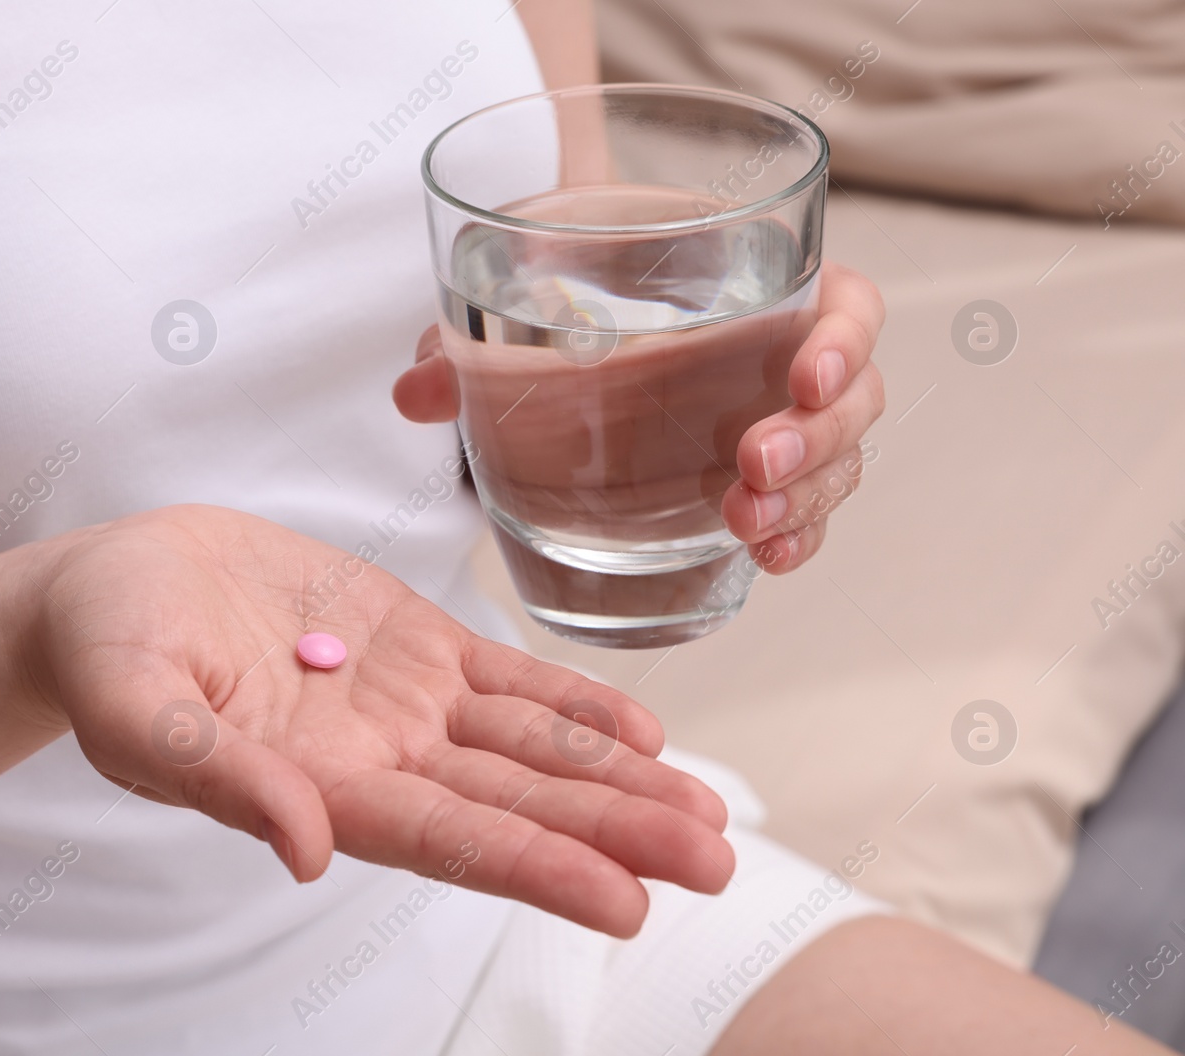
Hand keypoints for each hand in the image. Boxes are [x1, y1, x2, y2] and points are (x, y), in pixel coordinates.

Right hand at [20, 504, 733, 937]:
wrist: (119, 581)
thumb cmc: (107, 649)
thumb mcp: (136, 709)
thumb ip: (218, 776)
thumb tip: (307, 853)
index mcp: (319, 787)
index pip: (449, 840)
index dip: (538, 867)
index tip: (627, 904)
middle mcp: (380, 758)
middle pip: (518, 804)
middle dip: (616, 834)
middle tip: (715, 864)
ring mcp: (404, 701)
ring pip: (531, 746)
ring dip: (618, 779)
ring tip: (707, 812)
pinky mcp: (413, 641)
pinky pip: (508, 677)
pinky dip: (575, 702)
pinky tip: (642, 731)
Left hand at [394, 260, 885, 573]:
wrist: (553, 326)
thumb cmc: (556, 295)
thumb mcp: (511, 300)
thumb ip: (464, 345)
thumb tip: (415, 393)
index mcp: (753, 285)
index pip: (845, 302)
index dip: (845, 338)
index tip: (805, 374)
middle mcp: (780, 356)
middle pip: (853, 398)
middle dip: (816, 440)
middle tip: (751, 468)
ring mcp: (776, 422)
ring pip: (835, 462)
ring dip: (804, 498)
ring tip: (748, 526)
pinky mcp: (757, 480)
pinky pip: (803, 511)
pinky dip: (793, 536)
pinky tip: (765, 559)